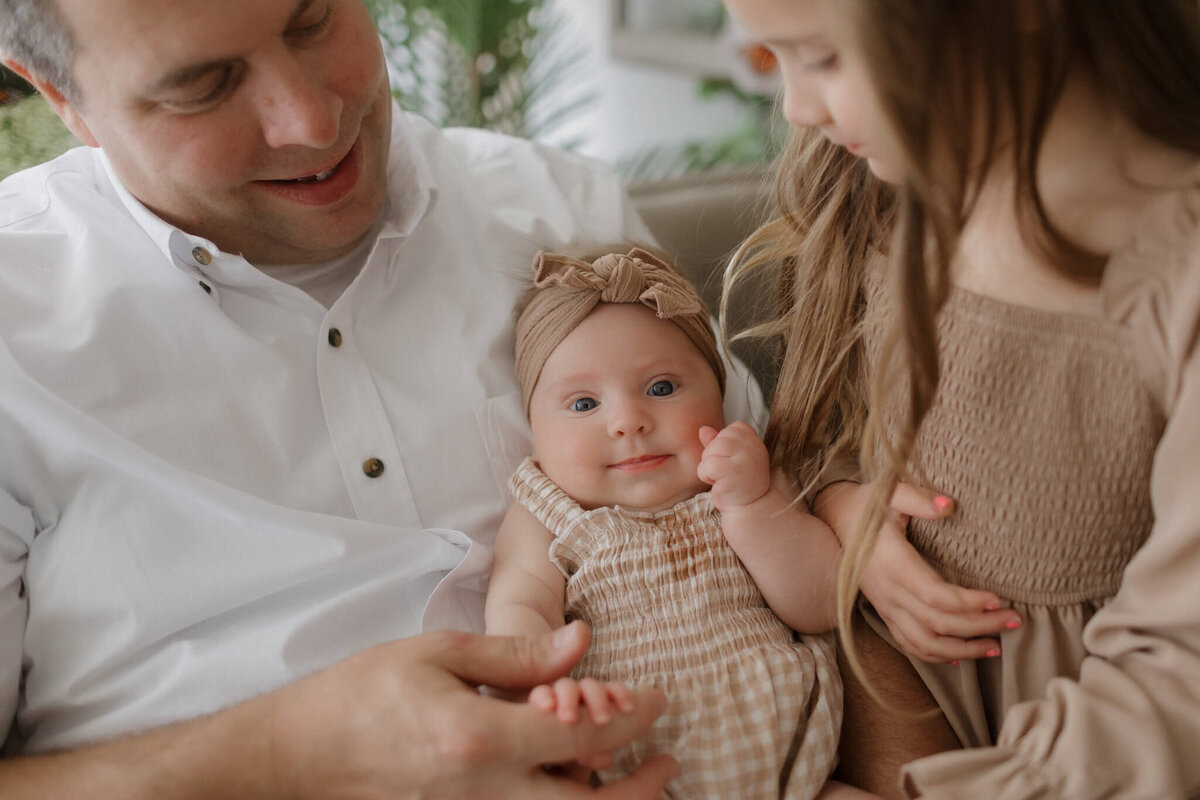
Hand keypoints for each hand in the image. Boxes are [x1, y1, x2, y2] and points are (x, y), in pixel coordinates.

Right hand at [271, 621, 677, 798]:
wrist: (297, 756)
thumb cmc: (360, 695)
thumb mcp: (440, 655)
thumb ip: (518, 654)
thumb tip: (582, 642)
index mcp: (479, 740)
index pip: (583, 737)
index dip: (633, 719)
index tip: (658, 700)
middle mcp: (482, 795)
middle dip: (642, 787)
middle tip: (669, 759)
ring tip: (642, 781)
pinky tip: (579, 788)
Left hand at [696, 421, 770, 511]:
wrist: (752, 508)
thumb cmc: (740, 482)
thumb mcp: (732, 458)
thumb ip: (719, 441)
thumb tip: (703, 429)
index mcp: (754, 440)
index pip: (731, 429)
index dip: (725, 445)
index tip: (733, 461)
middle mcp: (752, 446)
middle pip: (718, 439)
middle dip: (714, 456)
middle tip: (726, 472)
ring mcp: (744, 458)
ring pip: (710, 451)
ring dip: (709, 466)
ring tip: (722, 478)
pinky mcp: (731, 471)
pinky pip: (706, 465)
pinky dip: (705, 476)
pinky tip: (717, 484)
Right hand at [816, 481, 1021, 663]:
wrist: (835, 517)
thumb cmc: (866, 504)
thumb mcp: (889, 492)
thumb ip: (918, 498)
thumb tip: (949, 506)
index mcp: (893, 564)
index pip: (935, 596)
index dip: (969, 603)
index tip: (999, 600)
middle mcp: (889, 591)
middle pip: (938, 624)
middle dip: (980, 626)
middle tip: (1015, 621)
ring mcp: (885, 605)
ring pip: (924, 643)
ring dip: (962, 650)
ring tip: (995, 647)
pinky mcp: (884, 610)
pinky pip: (909, 643)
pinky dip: (935, 655)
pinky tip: (960, 656)